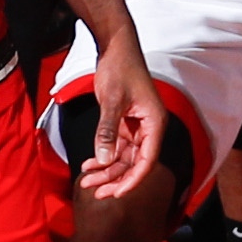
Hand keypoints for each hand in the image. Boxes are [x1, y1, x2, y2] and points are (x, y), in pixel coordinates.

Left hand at [83, 29, 165, 200]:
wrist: (115, 47)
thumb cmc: (119, 69)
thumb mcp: (112, 101)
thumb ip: (107, 131)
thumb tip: (104, 160)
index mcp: (155, 124)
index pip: (146, 161)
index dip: (131, 180)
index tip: (115, 194)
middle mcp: (149, 128)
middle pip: (134, 163)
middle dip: (114, 178)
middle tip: (94, 192)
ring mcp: (138, 126)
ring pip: (124, 158)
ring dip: (106, 170)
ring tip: (86, 180)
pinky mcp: (126, 123)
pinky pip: (116, 147)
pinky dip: (103, 156)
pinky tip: (89, 165)